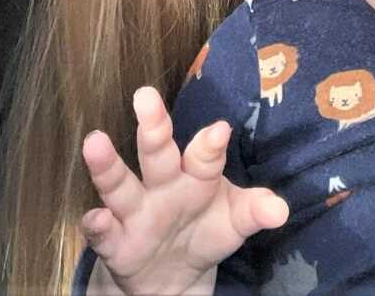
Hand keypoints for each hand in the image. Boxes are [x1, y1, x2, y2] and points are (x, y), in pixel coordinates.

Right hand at [81, 86, 287, 294]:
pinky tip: (95, 217)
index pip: (204, 156)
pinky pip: (103, 234)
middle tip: (146, 97)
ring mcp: (136, 212)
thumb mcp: (233, 222)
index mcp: (196, 176)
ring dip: (108, 164)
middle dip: (154, 127)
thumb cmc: (205, 230)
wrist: (169, 277)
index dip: (211, 145)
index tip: (219, 131)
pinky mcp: (115, 243)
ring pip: (119, 184)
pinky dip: (96, 225)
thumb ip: (253, 210)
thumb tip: (280, 210)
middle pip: (158, 154)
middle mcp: (163, 186)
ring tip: (95, 141)